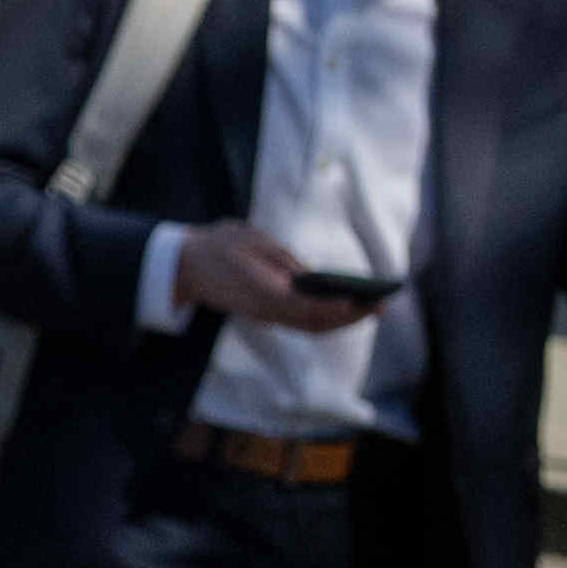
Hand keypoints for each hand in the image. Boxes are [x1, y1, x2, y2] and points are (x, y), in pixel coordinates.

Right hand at [174, 221, 370, 333]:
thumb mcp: (253, 241)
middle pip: (314, 323)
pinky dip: (326, 319)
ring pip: (310, 327)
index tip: (362, 302)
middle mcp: (266, 311)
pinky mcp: (266, 314)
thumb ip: (284, 260)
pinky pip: (301, 322)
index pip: (307, 307)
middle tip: (381, 307)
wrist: (185, 266)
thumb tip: (311, 278)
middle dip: (350, 318)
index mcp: (262, 292)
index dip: (336, 307)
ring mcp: (265, 316)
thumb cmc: (220, 246)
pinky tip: (345, 308)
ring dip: (341, 322)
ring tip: (370, 309)